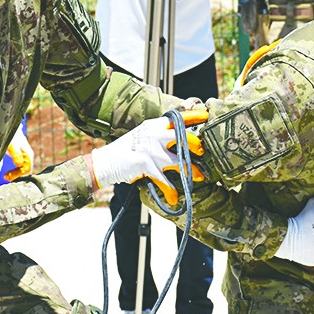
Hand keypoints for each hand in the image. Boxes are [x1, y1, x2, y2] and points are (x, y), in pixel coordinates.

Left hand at [2, 128, 33, 181]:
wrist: (10, 127)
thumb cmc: (11, 136)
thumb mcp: (12, 145)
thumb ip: (16, 155)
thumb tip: (19, 164)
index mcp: (28, 154)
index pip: (26, 169)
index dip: (16, 174)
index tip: (6, 176)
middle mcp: (29, 156)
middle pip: (26, 171)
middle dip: (16, 175)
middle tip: (6, 177)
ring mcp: (26, 156)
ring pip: (24, 169)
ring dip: (16, 174)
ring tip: (6, 175)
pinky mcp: (22, 156)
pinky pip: (22, 167)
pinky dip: (16, 171)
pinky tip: (9, 172)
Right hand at [89, 111, 207, 204]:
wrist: (107, 161)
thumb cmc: (127, 149)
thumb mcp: (143, 134)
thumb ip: (159, 133)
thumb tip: (180, 137)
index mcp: (154, 125)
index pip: (177, 118)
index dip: (194, 116)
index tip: (207, 115)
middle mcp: (154, 135)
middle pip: (182, 137)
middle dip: (196, 145)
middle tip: (202, 152)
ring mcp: (151, 150)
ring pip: (178, 162)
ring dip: (191, 171)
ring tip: (199, 177)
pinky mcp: (147, 166)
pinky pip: (164, 181)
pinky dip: (169, 191)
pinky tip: (173, 198)